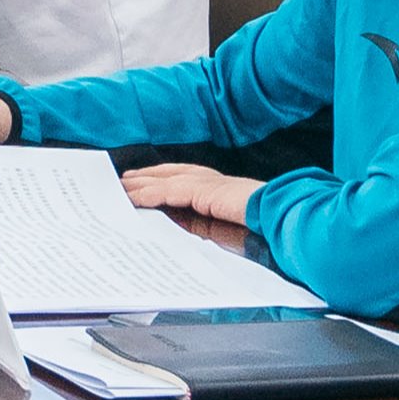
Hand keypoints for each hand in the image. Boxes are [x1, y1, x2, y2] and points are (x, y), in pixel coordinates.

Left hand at [118, 160, 259, 225]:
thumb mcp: (227, 224)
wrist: (280, 216)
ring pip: (164, 181)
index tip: (140, 183)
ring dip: (139, 185)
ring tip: (118, 190)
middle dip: (144, 177)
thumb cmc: (262, 224)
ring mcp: (207, 183)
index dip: (159, 179)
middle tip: (121, 182)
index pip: (181, 178)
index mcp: (217, 187)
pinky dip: (148, 195)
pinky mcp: (204, 190)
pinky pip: (168, 191)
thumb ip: (204, 221)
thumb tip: (178, 225)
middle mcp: (210, 180)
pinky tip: (133, 199)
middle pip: (168, 174)